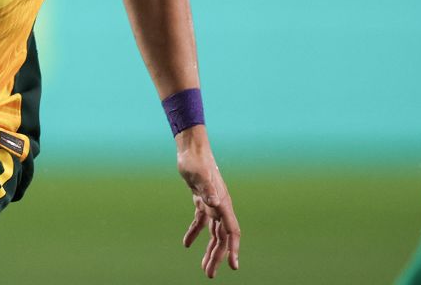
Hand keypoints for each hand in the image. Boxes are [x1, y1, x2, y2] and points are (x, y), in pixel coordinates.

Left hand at [178, 128, 240, 277]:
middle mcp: (220, 206)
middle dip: (217, 257)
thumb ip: (207, 189)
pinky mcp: (201, 200)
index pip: (232, 231)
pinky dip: (194, 233)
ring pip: (213, 233)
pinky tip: (187, 245)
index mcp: (223, 203)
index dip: (233, 249)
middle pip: (221, 237)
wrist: (190, 148)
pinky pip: (200, 222)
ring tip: (204, 268)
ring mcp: (211, 204)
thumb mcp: (199, 175)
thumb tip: (214, 203)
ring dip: (209, 250)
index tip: (233, 266)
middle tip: (210, 274)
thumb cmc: (196, 160)